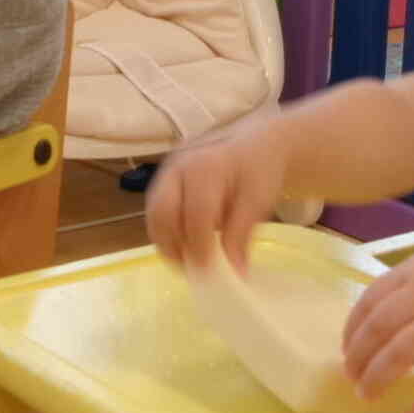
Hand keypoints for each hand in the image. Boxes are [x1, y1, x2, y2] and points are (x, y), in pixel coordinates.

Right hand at [145, 117, 288, 277]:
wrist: (255, 140)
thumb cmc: (260, 168)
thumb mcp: (258, 201)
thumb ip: (241, 235)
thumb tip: (234, 273)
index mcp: (205, 167)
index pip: (196, 214)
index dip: (200, 246)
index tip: (208, 272)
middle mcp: (178, 165)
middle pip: (161, 212)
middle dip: (172, 245)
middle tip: (189, 269)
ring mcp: (167, 169)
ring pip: (153, 212)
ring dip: (165, 240)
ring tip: (186, 261)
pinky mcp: (164, 176)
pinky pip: (157, 207)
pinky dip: (166, 230)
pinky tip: (184, 244)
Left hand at [341, 248, 413, 412]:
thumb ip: (406, 296)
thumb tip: (369, 336)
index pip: (370, 301)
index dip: (352, 331)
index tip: (347, 354)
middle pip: (380, 327)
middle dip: (359, 357)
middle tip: (352, 379)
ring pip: (403, 351)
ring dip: (379, 377)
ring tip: (367, 396)